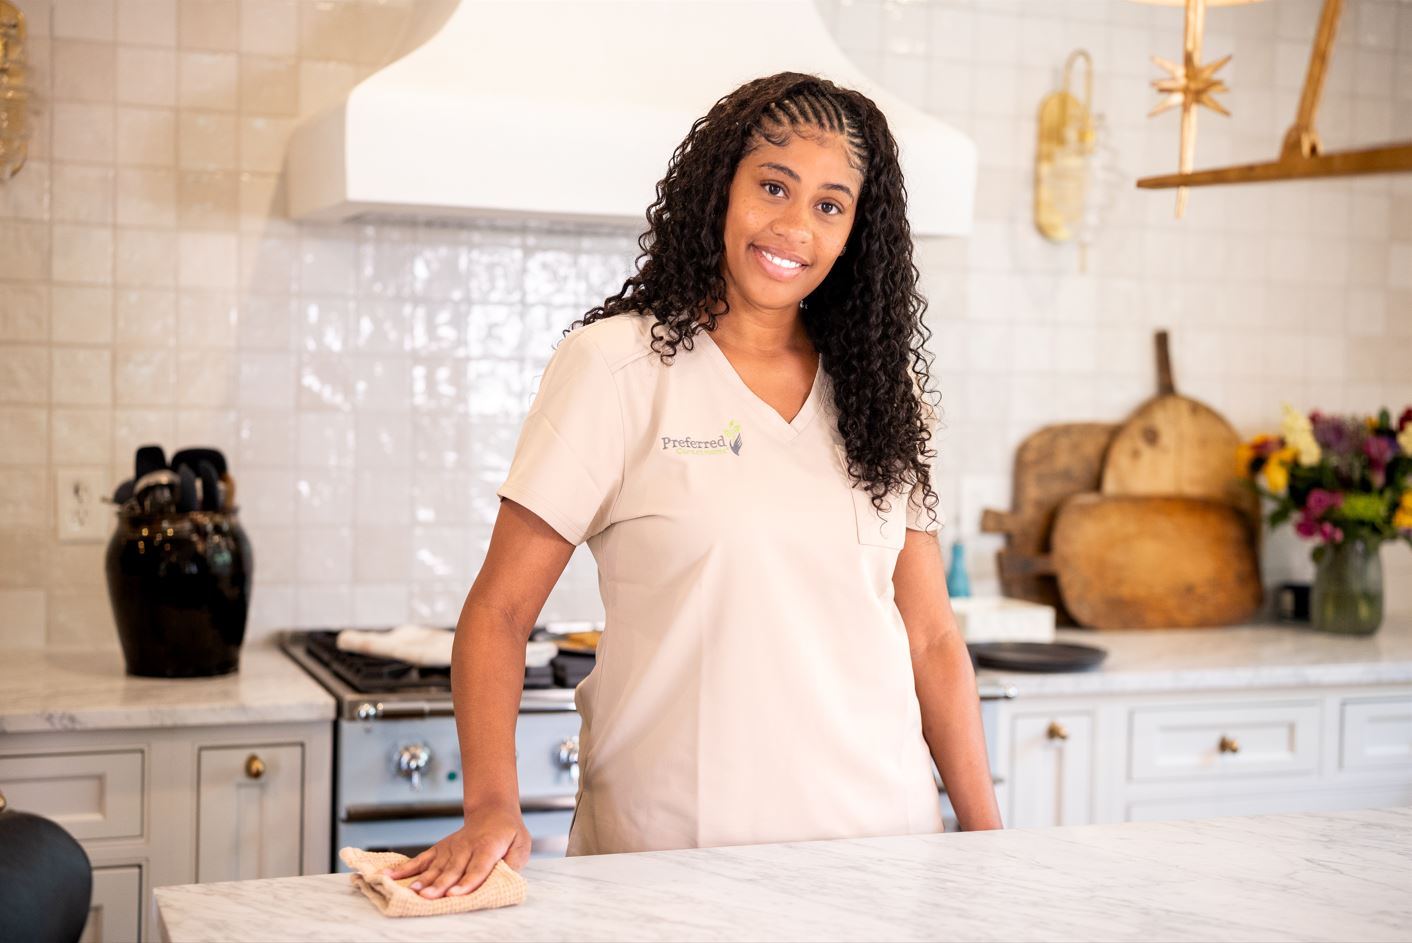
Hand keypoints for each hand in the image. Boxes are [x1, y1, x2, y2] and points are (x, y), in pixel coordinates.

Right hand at [383, 805, 530, 898]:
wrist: (493, 812)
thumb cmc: (508, 833)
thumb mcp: (522, 844)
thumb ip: (514, 861)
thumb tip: (504, 875)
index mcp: (487, 847)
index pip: (477, 867)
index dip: (467, 882)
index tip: (455, 894)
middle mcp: (466, 848)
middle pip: (452, 869)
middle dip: (440, 884)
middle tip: (427, 897)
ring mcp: (450, 848)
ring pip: (435, 866)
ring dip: (422, 879)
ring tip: (411, 890)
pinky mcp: (439, 849)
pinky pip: (421, 859)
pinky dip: (405, 868)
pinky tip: (390, 875)